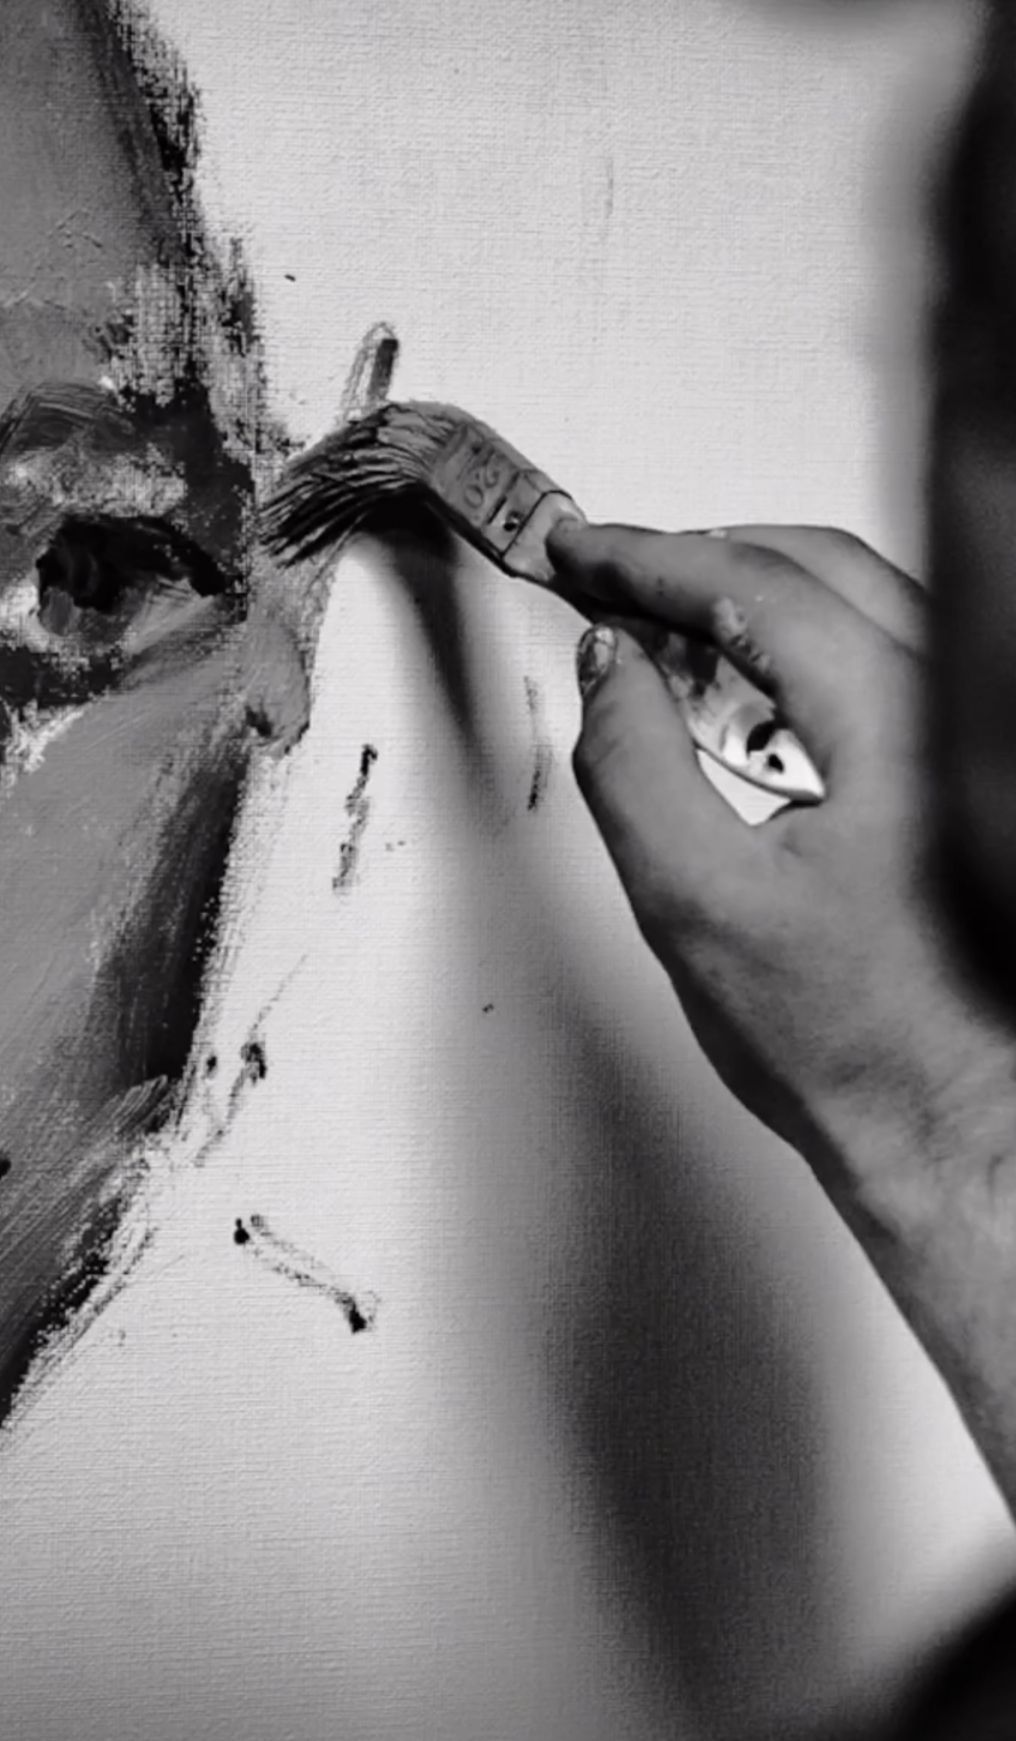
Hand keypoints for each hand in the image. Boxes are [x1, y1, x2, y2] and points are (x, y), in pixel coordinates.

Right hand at [547, 518, 1015, 1506]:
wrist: (953, 1126)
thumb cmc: (855, 1046)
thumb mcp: (697, 905)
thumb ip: (633, 763)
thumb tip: (609, 666)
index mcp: (901, 726)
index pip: (759, 588)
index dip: (653, 557)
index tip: (585, 548)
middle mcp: (960, 710)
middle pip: (822, 569)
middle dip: (705, 561)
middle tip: (613, 576)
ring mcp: (977, 741)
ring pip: (864, 606)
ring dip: (758, 603)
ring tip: (664, 632)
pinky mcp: (972, 775)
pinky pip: (890, 660)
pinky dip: (806, 652)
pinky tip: (749, 695)